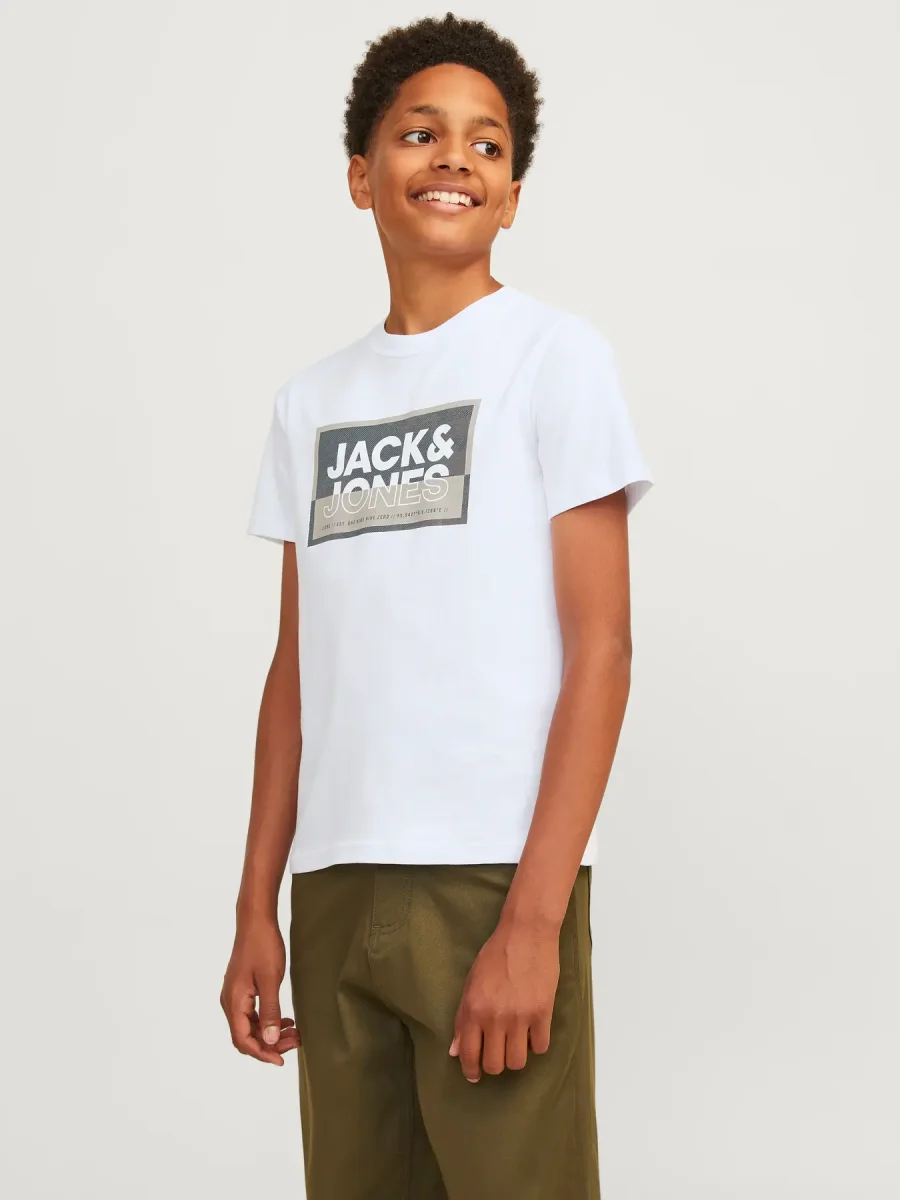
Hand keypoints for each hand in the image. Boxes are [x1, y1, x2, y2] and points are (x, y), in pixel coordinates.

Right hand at [220, 915, 299, 1065]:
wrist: (255, 921)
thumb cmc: (263, 946)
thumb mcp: (270, 980)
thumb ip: (270, 1011)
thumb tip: (269, 1041)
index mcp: (233, 1002)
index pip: (243, 1040)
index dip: (261, 1054)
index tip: (281, 1060)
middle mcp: (230, 1002)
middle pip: (246, 1036)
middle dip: (269, 1045)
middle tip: (295, 1043)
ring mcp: (235, 996)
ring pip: (250, 1026)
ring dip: (270, 1033)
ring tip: (294, 1033)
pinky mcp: (242, 990)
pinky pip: (252, 1014)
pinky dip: (268, 1021)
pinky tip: (285, 1020)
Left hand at [450, 920, 559, 1081]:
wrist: (526, 933)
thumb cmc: (495, 955)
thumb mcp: (471, 983)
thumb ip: (462, 1018)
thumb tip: (455, 1050)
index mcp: (474, 1009)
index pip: (469, 1054)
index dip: (471, 1071)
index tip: (474, 1076)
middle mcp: (495, 1017)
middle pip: (494, 1065)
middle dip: (494, 1065)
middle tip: (497, 1054)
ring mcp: (520, 1017)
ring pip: (517, 1062)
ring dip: (515, 1057)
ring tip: (516, 1044)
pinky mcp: (543, 1013)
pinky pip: (540, 1047)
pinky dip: (536, 1044)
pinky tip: (533, 1032)